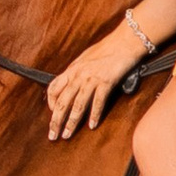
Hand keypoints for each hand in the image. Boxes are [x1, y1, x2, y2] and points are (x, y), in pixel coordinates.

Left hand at [46, 23, 143, 140]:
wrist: (124, 41)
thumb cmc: (107, 49)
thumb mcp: (85, 59)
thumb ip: (77, 72)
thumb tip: (71, 84)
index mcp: (72, 69)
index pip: (53, 89)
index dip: (50, 104)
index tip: (53, 114)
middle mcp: (78, 75)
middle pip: (62, 102)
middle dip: (56, 121)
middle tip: (53, 135)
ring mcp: (91, 79)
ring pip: (77, 105)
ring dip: (71, 122)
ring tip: (67, 135)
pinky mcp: (105, 82)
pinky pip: (97, 102)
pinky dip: (94, 115)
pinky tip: (91, 125)